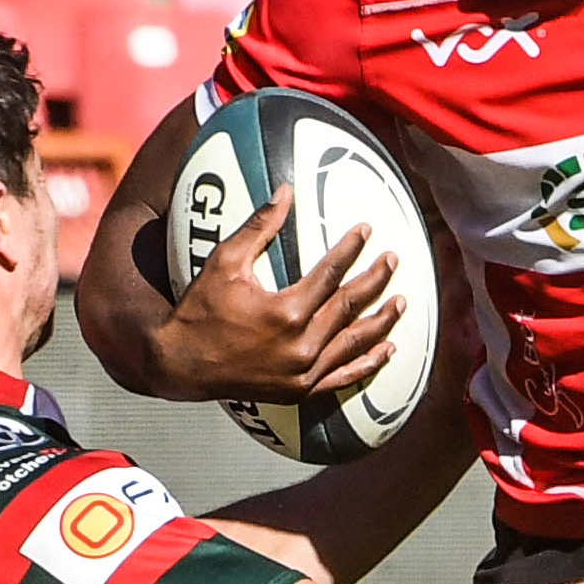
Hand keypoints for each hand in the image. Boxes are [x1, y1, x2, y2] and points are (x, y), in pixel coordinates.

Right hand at [149, 184, 404, 403]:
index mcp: (286, 311)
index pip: (331, 273)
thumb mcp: (224, 262)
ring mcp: (303, 372)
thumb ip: (259, 226)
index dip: (351, 249)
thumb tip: (286, 191)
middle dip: (376, 280)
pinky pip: (343, 378)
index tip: (367, 231)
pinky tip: (386, 351)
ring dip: (381, 322)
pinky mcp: (300, 391)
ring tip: (402, 303)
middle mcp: (301, 345)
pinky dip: (367, 364)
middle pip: (350, 306)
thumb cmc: (200, 310)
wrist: (181, 364)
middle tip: (393, 260)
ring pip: (354, 343)